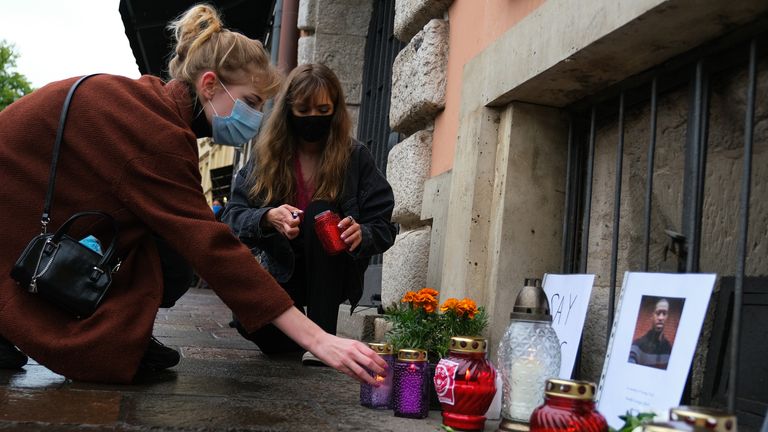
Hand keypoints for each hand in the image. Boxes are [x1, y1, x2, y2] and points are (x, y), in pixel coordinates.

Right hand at [265, 204, 302, 238]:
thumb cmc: (279, 211)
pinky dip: (293, 235)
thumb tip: (301, 212)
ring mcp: (282, 230)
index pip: (292, 222)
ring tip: (295, 228)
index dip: (297, 220)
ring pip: (290, 236)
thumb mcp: (285, 206)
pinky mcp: (282, 233)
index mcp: (284, 217)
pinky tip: (293, 230)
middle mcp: (283, 225)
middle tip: (296, 225)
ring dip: (295, 233)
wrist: (270, 216)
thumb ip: (294, 209)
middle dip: (296, 228)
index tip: (297, 218)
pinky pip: (289, 237)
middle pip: (290, 231)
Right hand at [271, 307, 387, 384]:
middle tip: (384, 375)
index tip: (386, 366)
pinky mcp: (340, 366)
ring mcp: (346, 360)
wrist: (321, 342)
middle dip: (378, 370)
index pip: (372, 354)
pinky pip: (352, 375)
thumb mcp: (351, 343)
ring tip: (376, 383)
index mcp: (356, 344)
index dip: (380, 361)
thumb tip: (372, 359)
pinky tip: (364, 382)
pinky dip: (359, 379)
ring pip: (361, 371)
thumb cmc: (336, 343)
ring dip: (370, 379)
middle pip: (369, 363)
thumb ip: (361, 350)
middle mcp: (352, 352)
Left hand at [337, 215, 361, 250]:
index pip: (348, 219)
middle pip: (354, 227)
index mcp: (350, 221)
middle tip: (341, 236)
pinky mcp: (360, 238)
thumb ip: (335, 228)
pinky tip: (349, 249)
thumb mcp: (341, 227)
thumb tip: (322, 231)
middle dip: (348, 232)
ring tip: (345, 241)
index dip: (344, 222)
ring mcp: (359, 232)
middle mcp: (356, 226)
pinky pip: (358, 242)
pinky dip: (354, 245)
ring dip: (351, 238)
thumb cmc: (345, 230)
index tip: (338, 226)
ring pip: (356, 234)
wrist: (354, 234)